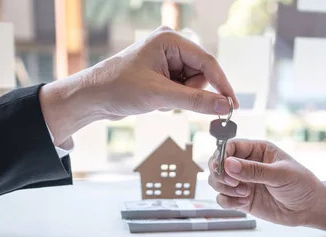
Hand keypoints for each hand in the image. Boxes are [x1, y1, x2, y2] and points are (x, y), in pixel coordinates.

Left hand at [41, 26, 238, 145]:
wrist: (93, 98)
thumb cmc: (119, 88)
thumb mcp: (160, 96)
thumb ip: (195, 101)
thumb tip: (224, 106)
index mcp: (170, 39)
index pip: (207, 62)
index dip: (222, 85)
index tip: (232, 105)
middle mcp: (170, 45)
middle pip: (202, 74)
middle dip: (192, 92)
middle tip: (171, 100)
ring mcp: (166, 59)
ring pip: (193, 84)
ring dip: (181, 98)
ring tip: (158, 99)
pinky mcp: (162, 73)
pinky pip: (182, 89)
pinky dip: (173, 100)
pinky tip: (156, 99)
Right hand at [208, 139, 325, 225]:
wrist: (310, 208)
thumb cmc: (301, 185)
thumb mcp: (280, 174)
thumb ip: (254, 170)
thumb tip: (228, 164)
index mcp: (257, 150)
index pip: (230, 146)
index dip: (222, 155)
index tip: (223, 167)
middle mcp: (247, 164)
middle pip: (218, 164)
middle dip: (219, 174)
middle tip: (232, 183)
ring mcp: (243, 182)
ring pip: (217, 182)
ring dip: (224, 188)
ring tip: (244, 193)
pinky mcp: (242, 199)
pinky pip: (223, 199)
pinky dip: (228, 202)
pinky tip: (243, 203)